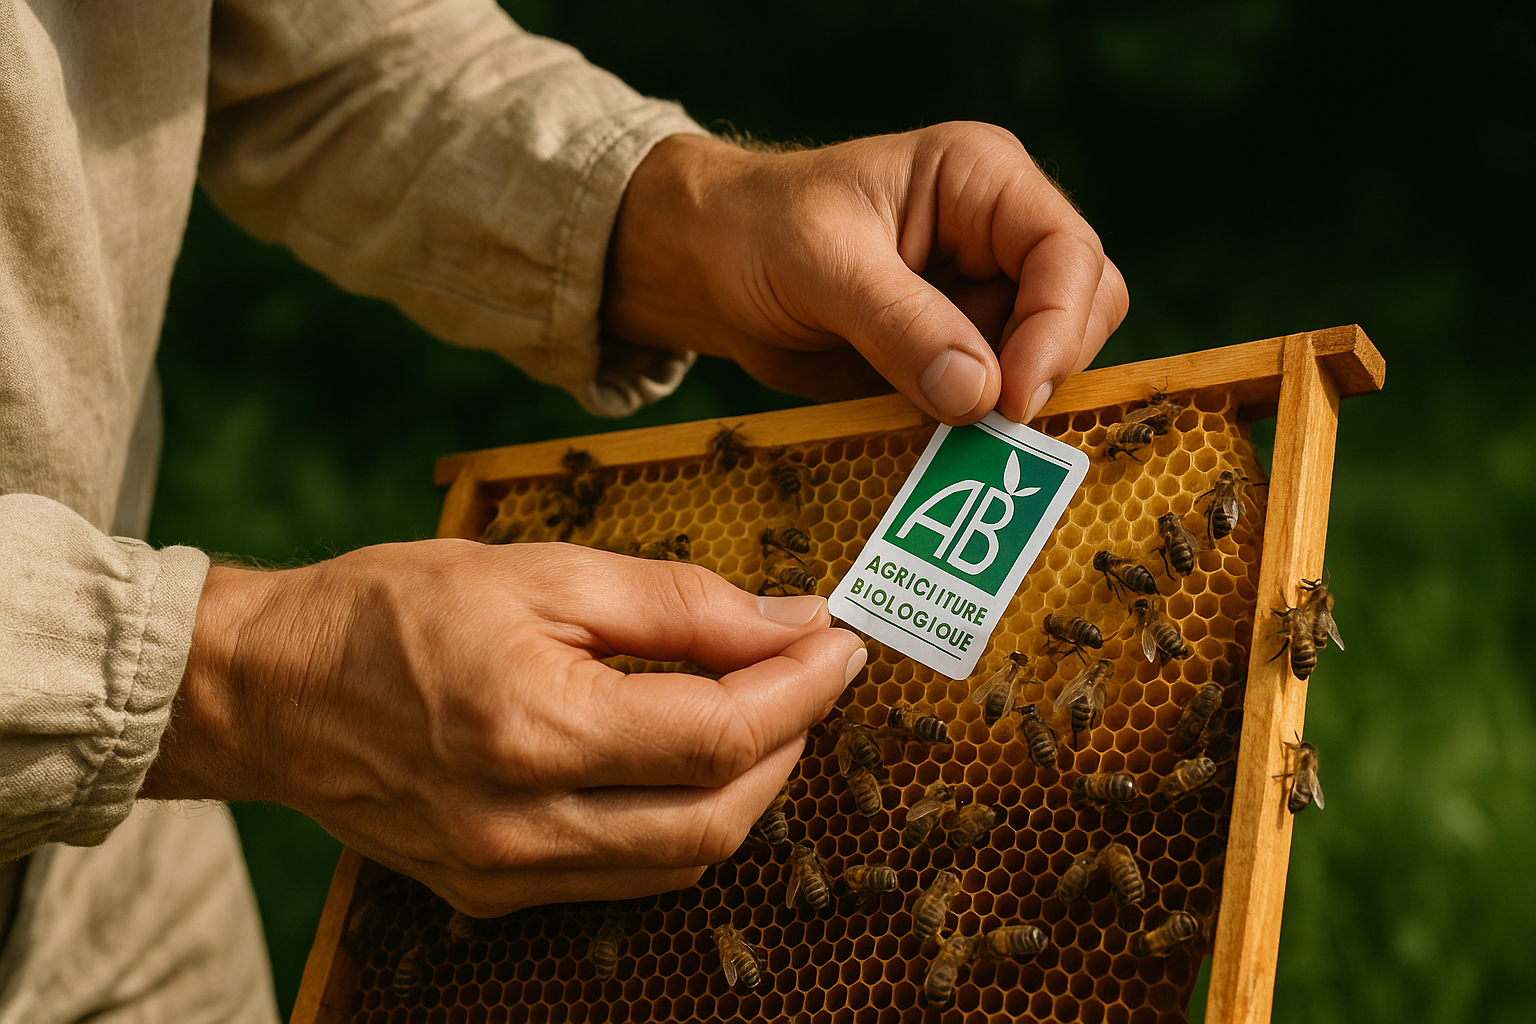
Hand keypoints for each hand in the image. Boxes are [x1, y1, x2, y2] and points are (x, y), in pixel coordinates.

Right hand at [144, 541, 865, 913]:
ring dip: (744, 789)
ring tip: (757, 712)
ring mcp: (505, 874)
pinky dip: (682, 824)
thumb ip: (678, 602)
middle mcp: (522, 824)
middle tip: (807, 674)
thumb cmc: (392, 610)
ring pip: (683, 860)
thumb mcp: (543, 572)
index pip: (719, 734)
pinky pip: (627, 876)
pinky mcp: (492, 894)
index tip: (840, 645)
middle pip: (718, 816)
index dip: (801, 689)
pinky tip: (684, 764)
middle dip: (788, 743)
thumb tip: (787, 620)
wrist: (271, 689)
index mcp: (534, 729)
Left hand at [604, 123, 1129, 423]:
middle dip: (1045, 367)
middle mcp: (997, 237)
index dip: (1058, 326)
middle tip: (988, 424)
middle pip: (1083, 307)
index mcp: (982, 182)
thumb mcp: (822, 265)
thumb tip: (980, 395)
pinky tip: (935, 445)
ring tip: (951, 437)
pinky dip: (975, 430)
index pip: (1067, 252)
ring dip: (1010, 407)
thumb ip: (901, 325)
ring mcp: (979, 298)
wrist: (704, 267)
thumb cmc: (756, 230)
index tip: (1012, 396)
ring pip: (1046, 362)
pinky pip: (992, 400)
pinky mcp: (954, 353)